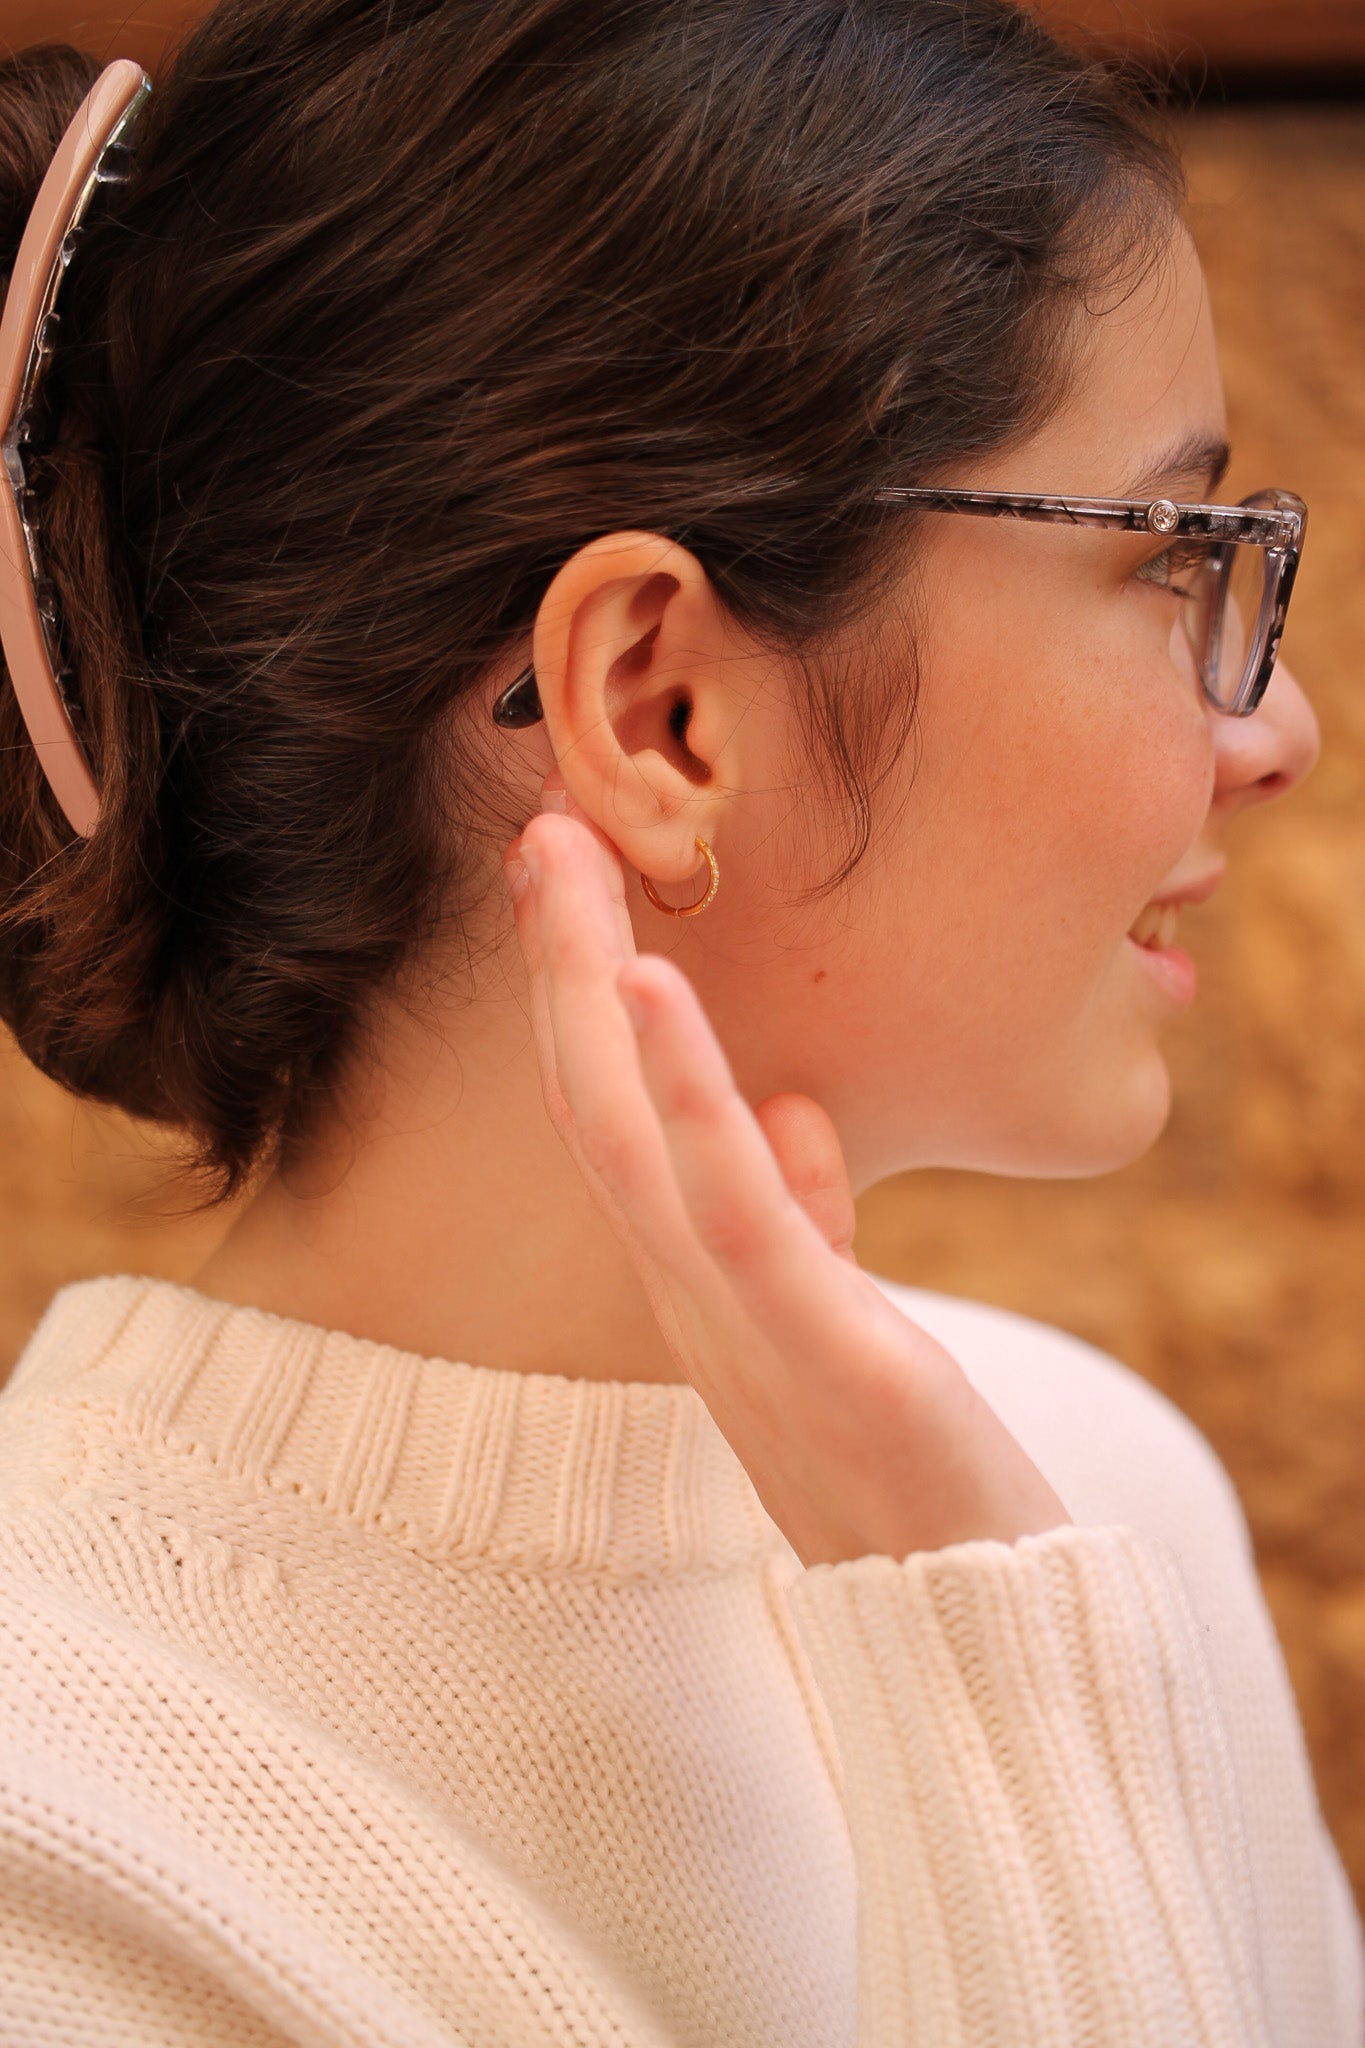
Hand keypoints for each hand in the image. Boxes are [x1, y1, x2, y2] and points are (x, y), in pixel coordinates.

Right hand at [504, 777, 1069, 1566]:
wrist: (975, 1615)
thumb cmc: (907, 1467)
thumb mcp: (842, 1320)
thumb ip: (809, 1215)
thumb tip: (789, 1106)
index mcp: (699, 1283)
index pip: (619, 1125)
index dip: (583, 1008)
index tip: (578, 886)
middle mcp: (691, 1295)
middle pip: (593, 1108)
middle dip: (559, 970)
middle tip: (537, 834)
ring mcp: (739, 1322)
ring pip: (631, 1139)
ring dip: (591, 1000)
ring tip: (569, 874)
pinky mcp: (816, 1344)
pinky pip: (731, 1202)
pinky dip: (684, 1091)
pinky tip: (652, 993)